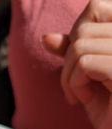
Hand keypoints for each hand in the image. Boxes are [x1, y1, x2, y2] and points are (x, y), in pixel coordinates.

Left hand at [43, 0, 111, 128]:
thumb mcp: (89, 80)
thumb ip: (73, 55)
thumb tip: (48, 37)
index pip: (98, 6)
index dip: (78, 31)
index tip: (77, 63)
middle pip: (84, 27)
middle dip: (68, 60)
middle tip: (73, 88)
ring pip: (81, 45)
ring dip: (69, 75)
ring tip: (79, 96)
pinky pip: (85, 62)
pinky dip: (74, 82)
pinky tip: (83, 100)